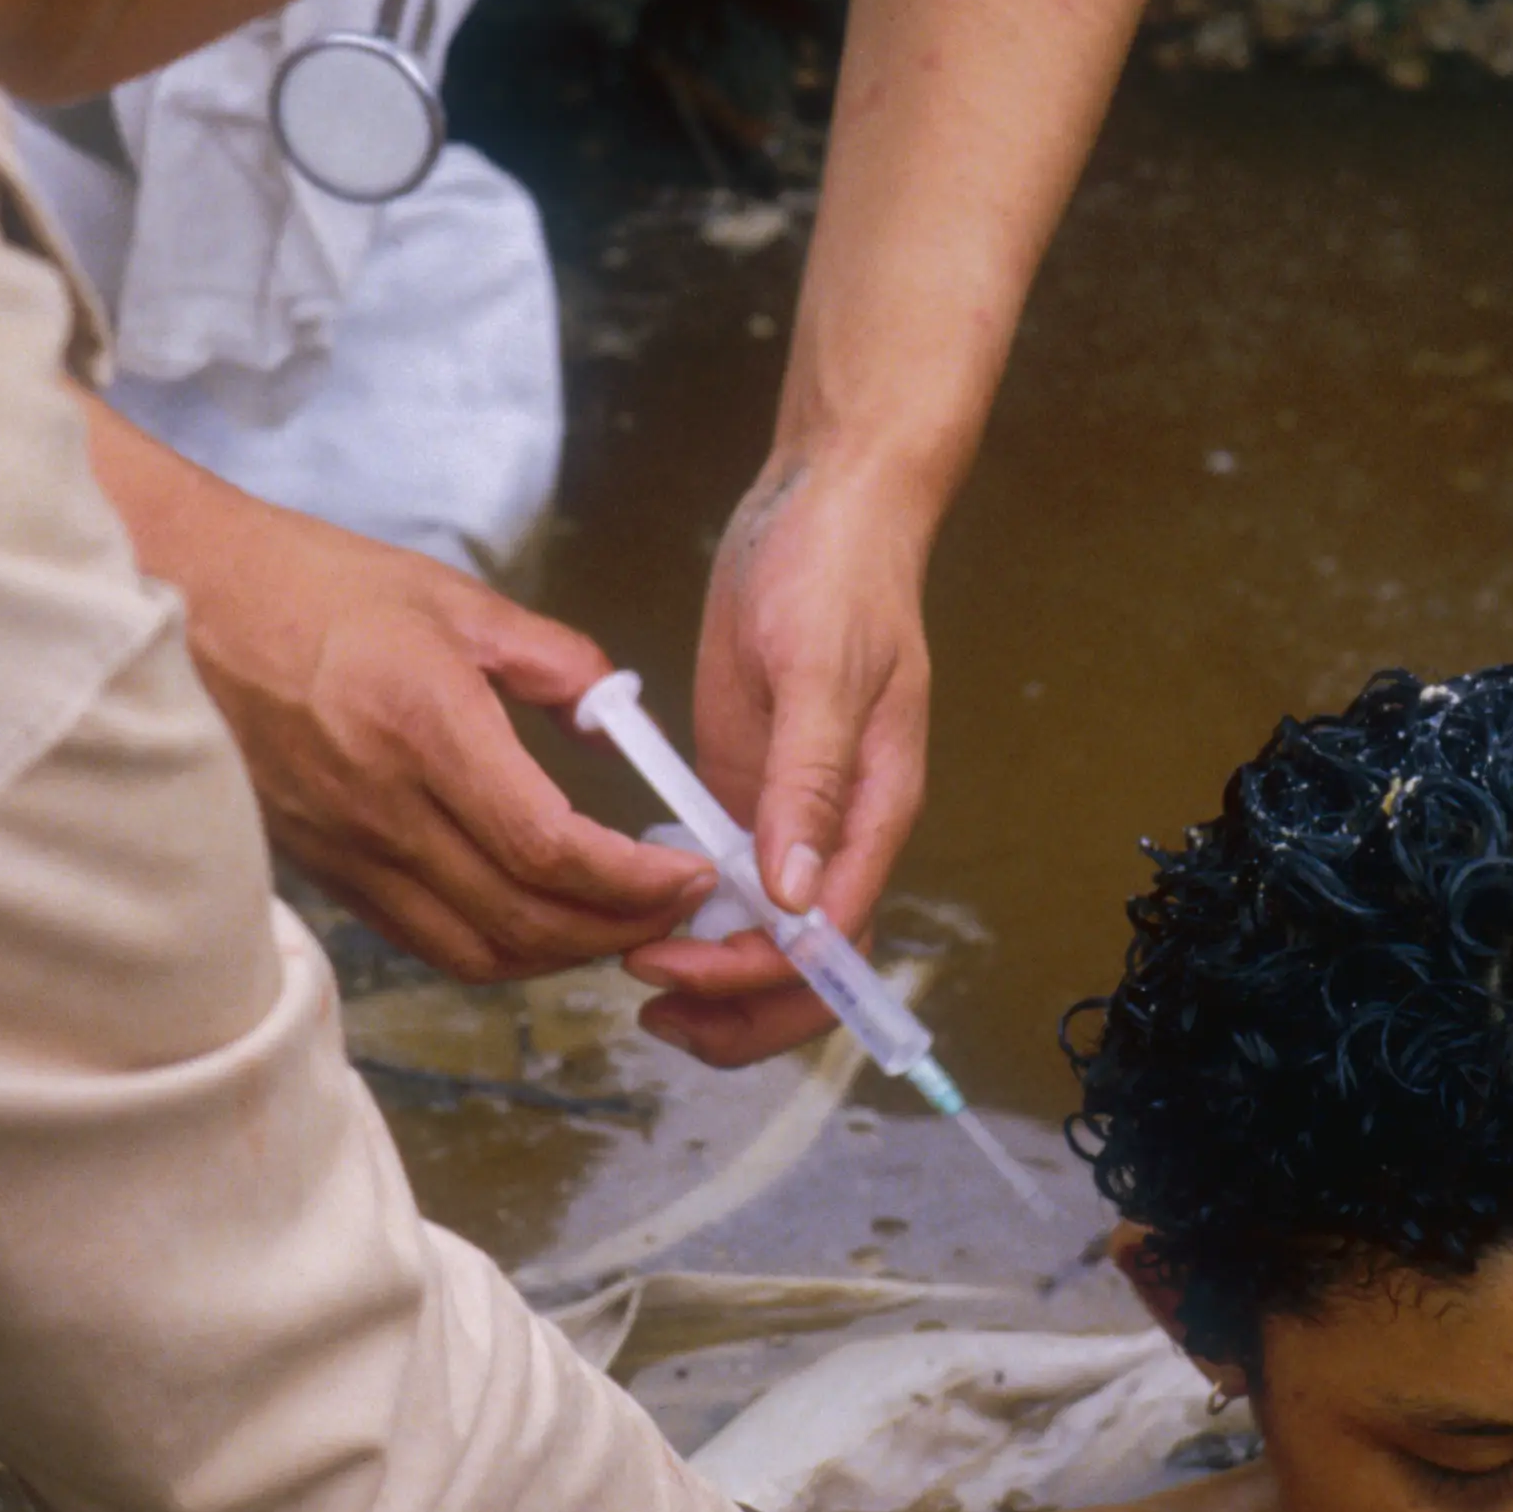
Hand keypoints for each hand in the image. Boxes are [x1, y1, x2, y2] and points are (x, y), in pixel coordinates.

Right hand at [88, 407, 707, 976]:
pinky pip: (427, 940)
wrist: (188, 605)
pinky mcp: (325, 870)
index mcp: (425, 727)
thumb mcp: (454, 599)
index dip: (632, 879)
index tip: (685, 869)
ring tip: (623, 921)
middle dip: (620, 929)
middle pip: (525, 920)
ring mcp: (347, 850)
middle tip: (677, 906)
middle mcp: (383, 806)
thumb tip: (618, 718)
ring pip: (478, 950)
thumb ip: (555, 661)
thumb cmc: (313, 588)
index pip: (547, 847)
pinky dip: (498, 949)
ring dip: (564, 953)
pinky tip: (538, 918)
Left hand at [627, 451, 932, 1067]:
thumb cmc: (838, 573)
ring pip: (772, 940)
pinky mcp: (752, 788)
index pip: (832, 938)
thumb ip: (811, 784)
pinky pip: (733, 885)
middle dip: (740, 1007)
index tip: (676, 962)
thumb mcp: (822, 670)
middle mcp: (840, 830)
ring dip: (717, 980)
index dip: (758, 975)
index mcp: (874, 809)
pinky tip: (638, 919)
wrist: (825, 504)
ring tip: (640, 984)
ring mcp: (793, 815)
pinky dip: (695, 921)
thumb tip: (796, 899)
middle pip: (813, 967)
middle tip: (653, 1002)